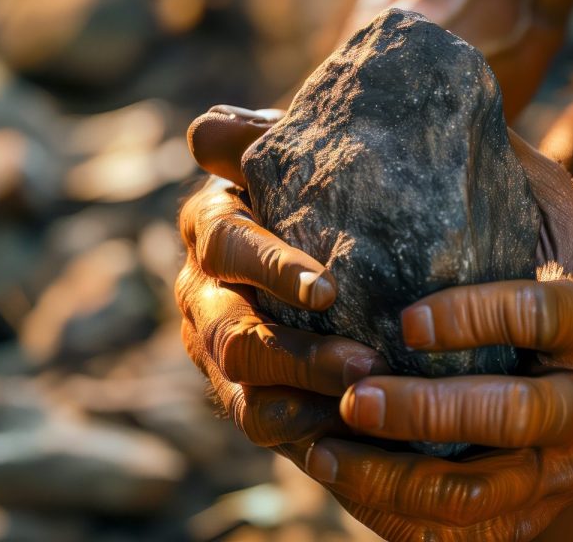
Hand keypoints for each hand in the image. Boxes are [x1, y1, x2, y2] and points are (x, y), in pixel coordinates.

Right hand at [176, 106, 389, 465]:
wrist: (349, 236)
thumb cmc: (328, 184)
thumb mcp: (301, 155)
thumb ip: (257, 141)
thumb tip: (208, 134)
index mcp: (212, 224)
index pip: (227, 244)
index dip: (271, 267)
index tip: (327, 289)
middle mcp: (204, 293)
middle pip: (231, 336)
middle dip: (297, 355)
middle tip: (366, 362)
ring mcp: (221, 355)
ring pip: (246, 394)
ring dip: (306, 400)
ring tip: (368, 401)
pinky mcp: (252, 399)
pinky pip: (270, 431)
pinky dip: (315, 438)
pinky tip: (364, 438)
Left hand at [298, 137, 572, 540]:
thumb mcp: (566, 214)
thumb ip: (500, 165)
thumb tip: (414, 91)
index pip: (543, 316)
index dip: (478, 318)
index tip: (406, 319)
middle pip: (516, 419)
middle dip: (430, 412)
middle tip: (352, 398)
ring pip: (492, 490)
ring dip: (405, 479)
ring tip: (328, 449)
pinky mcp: (555, 502)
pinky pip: (486, 528)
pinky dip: (418, 519)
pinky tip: (355, 490)